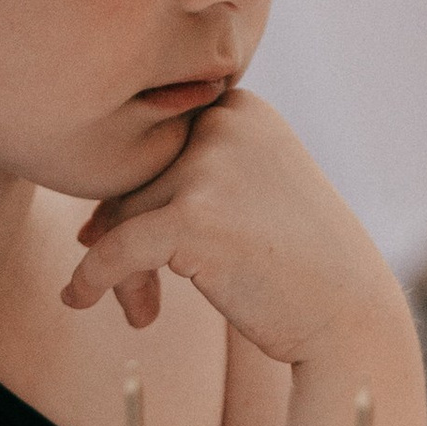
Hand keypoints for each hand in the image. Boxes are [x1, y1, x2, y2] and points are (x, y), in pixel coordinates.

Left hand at [59, 91, 384, 368]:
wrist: (350, 318)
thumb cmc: (296, 266)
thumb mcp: (244, 200)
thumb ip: (175, 189)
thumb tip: (88, 219)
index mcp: (239, 107)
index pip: (153, 141)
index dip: (131, 196)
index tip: (126, 244)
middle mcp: (226, 123)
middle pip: (132, 174)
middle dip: (122, 235)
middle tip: (140, 293)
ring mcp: (211, 167)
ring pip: (121, 214)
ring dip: (122, 270)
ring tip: (144, 311)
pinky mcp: (195, 217)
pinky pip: (114, 247)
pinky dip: (90, 277)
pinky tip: (76, 300)